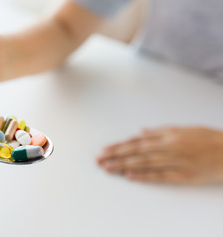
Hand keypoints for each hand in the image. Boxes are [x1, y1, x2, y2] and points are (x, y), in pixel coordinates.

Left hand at [96, 126, 222, 183]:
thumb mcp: (183, 129)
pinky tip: (130, 176)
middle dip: (115, 155)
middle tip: (98, 160)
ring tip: (108, 168)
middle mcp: (169, 146)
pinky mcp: (184, 175)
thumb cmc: (207, 139)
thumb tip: (140, 131)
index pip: (137, 141)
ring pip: (144, 163)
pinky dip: (144, 175)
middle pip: (136, 151)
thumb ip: (159, 131)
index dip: (119, 145)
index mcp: (168, 135)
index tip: (104, 150)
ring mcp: (176, 161)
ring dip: (124, 165)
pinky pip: (161, 175)